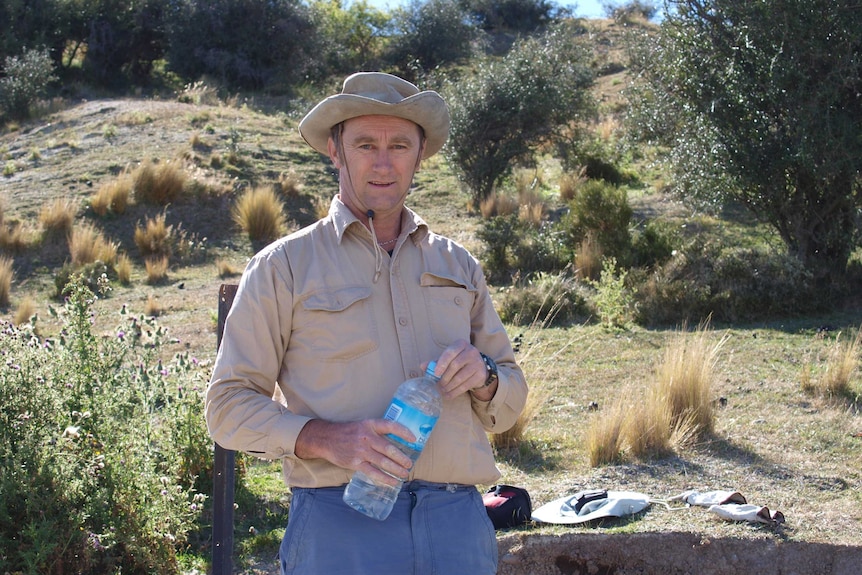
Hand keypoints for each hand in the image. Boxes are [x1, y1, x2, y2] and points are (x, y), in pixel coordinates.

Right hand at [295, 419, 415, 485]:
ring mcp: (361, 451)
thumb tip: (396, 442)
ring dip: (396, 469)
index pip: (391, 426)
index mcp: (370, 425)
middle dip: (402, 458)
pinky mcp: (355, 463)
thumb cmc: (348, 432)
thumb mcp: (363, 426)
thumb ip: (377, 432)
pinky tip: (392, 482)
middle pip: (389, 448)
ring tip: (405, 474)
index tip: (414, 439)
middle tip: (410, 464)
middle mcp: (367, 437)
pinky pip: (373, 472)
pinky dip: (385, 478)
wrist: (327, 439)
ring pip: (383, 462)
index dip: (404, 432)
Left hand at [427, 339, 496, 400]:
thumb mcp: (449, 358)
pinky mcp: (481, 375)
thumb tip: (422, 366)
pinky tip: (449, 395)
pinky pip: (466, 385)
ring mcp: (478, 363)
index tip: (435, 373)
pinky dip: (456, 392)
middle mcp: (471, 351)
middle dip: (445, 377)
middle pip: (455, 365)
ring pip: (460, 377)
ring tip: (443, 390)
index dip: (442, 363)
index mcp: (461, 344)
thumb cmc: (459, 360)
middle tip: (438, 384)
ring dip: (449, 386)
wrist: (479, 366)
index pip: (450, 352)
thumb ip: (436, 361)